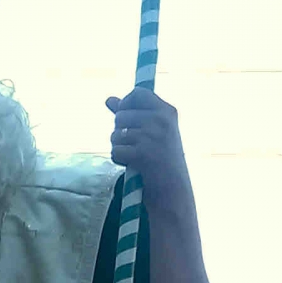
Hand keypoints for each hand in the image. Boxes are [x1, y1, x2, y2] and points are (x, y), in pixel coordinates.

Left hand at [107, 88, 193, 218]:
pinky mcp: (143, 153)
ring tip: (134, 156)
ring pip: (116, 135)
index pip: (138, 93)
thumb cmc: (161, 159)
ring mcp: (153, 136)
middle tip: (133, 144)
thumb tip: (109, 99)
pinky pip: (116, 151)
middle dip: (119, 131)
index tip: (127, 117)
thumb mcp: (151, 131)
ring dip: (119, 147)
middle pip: (120, 115)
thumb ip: (130, 113)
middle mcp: (161, 120)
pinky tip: (132, 164)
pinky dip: (119, 160)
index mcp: (167, 111)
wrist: (172, 189)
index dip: (126, 103)